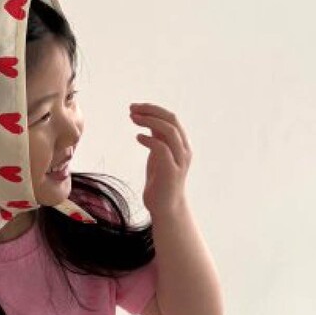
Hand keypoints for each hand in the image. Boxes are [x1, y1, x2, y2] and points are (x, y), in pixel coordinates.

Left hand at [130, 103, 191, 220]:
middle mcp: (184, 149)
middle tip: (131, 109)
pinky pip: (162, 149)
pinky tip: (138, 137)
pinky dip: (149, 140)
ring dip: (150, 121)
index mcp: (181, 143)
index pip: (171, 118)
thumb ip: (157, 138)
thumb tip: (148, 119)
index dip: (153, 109)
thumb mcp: (158, 154)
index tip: (134, 107)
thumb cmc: (160, 180)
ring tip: (132, 118)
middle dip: (151, 110)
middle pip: (171, 120)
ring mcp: (180, 160)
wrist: (165, 207)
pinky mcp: (171, 171)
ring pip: (169, 131)